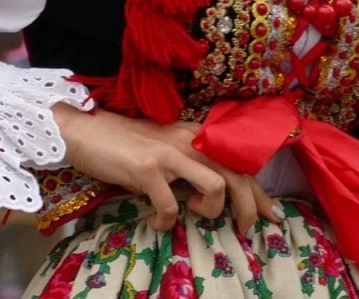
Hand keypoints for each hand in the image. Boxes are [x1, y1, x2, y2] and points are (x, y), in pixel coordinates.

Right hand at [53, 104, 285, 232]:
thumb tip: (208, 195)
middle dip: (249, 207)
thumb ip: (189, 166)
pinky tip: (157, 221)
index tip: (272, 213)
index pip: (241, 163)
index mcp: (198, 137)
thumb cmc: (125, 144)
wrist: (86, 131)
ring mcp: (170, 154)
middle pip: (238, 175)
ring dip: (210, 209)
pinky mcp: (147, 169)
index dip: (260, 191)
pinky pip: (171, 204)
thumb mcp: (166, 149)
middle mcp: (190, 142)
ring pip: (217, 185)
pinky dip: (167, 220)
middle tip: (244, 228)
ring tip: (192, 212)